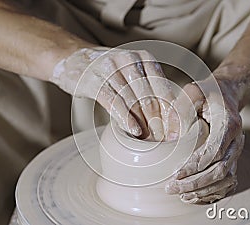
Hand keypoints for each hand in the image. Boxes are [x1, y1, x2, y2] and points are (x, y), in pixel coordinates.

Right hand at [49, 47, 174, 139]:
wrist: (73, 59)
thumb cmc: (109, 72)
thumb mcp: (132, 73)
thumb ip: (149, 89)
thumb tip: (169, 118)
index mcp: (145, 58)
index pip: (164, 90)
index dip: (171, 114)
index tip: (176, 133)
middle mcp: (130, 60)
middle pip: (150, 99)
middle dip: (158, 124)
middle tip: (163, 142)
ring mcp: (111, 68)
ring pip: (134, 102)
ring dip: (143, 125)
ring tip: (149, 141)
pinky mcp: (94, 80)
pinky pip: (114, 102)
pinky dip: (125, 119)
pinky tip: (133, 132)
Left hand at [165, 70, 249, 203]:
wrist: (226, 95)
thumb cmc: (206, 93)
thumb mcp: (192, 92)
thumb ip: (181, 110)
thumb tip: (170, 139)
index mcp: (229, 124)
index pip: (214, 152)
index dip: (195, 166)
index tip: (176, 174)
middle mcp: (237, 141)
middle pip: (221, 170)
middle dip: (196, 183)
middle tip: (172, 188)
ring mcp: (237, 152)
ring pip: (226, 180)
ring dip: (204, 191)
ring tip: (182, 195)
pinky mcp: (233, 159)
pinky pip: (228, 183)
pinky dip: (213, 192)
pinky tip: (194, 195)